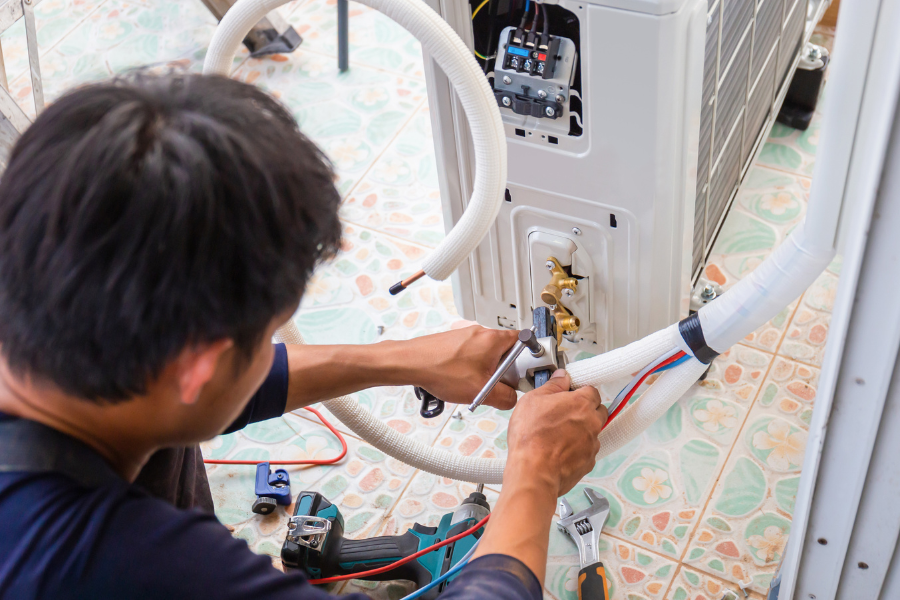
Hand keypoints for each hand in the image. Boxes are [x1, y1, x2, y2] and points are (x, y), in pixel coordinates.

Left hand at [404, 325, 519, 408]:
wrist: (410, 363)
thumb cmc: (440, 370)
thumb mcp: (480, 392)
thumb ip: (505, 398)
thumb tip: (512, 399)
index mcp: (493, 339)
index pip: (524, 340)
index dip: (529, 357)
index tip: (528, 370)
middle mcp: (480, 333)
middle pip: (505, 350)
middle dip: (503, 370)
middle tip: (496, 384)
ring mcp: (466, 336)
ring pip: (487, 354)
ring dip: (485, 371)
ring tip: (473, 385)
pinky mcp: (454, 342)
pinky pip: (471, 355)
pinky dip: (470, 369)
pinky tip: (459, 381)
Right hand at [504, 369, 606, 496]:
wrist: (533, 473)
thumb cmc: (531, 437)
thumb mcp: (532, 400)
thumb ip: (552, 385)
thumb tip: (561, 377)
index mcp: (581, 403)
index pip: (591, 390)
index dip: (579, 392)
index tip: (568, 395)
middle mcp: (592, 423)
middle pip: (597, 411)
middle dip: (584, 411)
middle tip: (563, 414)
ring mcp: (592, 444)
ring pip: (592, 432)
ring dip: (580, 431)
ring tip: (557, 436)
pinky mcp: (588, 463)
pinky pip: (586, 451)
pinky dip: (576, 450)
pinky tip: (558, 451)